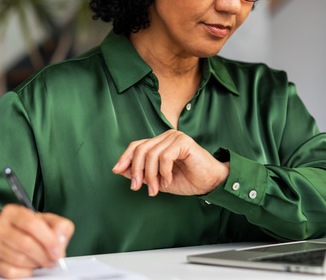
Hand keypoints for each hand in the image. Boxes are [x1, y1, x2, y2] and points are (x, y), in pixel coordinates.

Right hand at [0, 204, 73, 277]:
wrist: (19, 235)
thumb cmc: (34, 228)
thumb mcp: (51, 221)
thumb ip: (60, 227)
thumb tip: (59, 240)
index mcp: (12, 212)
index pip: (31, 224)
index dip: (48, 239)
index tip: (58, 250)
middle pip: (24, 244)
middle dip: (43, 255)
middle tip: (54, 259)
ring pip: (18, 259)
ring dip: (36, 263)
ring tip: (43, 260)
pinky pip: (11, 271)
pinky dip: (25, 272)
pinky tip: (31, 265)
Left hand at [112, 129, 229, 196]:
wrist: (209, 183)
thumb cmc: (187, 180)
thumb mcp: (158, 180)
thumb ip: (141, 173)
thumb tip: (119, 169)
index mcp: (160, 143)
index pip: (137, 145)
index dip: (125, 157)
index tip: (116, 171)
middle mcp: (167, 136)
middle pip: (141, 149)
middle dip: (136, 170)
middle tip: (137, 187)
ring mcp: (175, 137)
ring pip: (151, 154)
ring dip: (151, 175)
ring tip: (155, 189)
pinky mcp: (184, 142)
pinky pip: (165, 157)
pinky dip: (164, 172)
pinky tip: (168, 181)